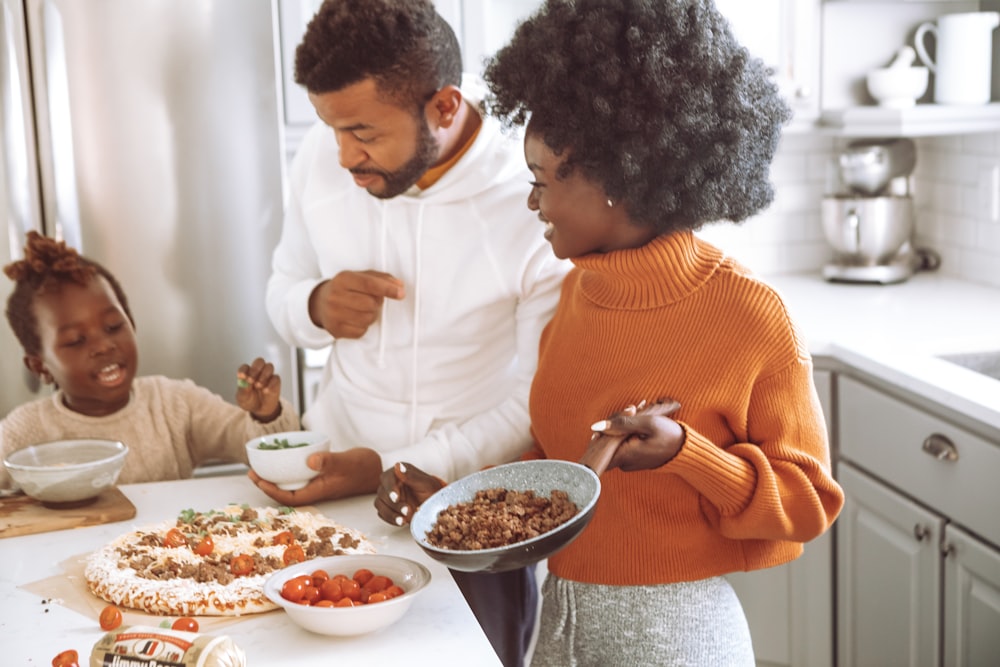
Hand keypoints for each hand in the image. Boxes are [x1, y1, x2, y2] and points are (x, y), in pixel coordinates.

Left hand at [236, 357, 281, 421]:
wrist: (260, 410)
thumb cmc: (249, 401)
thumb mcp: (242, 398)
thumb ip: (243, 389)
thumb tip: (244, 381)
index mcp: (247, 373)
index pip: (245, 367)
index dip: (243, 370)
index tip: (242, 377)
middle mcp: (258, 372)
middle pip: (259, 362)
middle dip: (255, 369)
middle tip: (251, 380)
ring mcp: (268, 376)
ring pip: (269, 367)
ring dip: (263, 375)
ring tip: (258, 386)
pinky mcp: (276, 381)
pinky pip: (276, 378)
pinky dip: (270, 384)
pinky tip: (265, 391)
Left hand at [247, 448, 382, 505]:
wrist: (378, 469)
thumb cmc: (364, 467)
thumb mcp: (346, 461)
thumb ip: (328, 461)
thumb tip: (308, 461)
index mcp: (319, 491)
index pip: (289, 496)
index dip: (270, 490)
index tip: (256, 478)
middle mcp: (316, 489)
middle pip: (286, 492)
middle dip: (267, 484)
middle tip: (252, 472)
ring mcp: (318, 483)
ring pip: (292, 484)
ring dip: (276, 478)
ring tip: (262, 467)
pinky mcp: (321, 475)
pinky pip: (300, 475)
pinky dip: (289, 469)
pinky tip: (285, 459)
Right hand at [309, 270, 404, 338]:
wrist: (320, 304)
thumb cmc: (347, 288)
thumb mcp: (360, 277)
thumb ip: (381, 278)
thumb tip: (399, 285)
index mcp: (343, 278)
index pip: (369, 284)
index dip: (387, 289)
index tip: (401, 293)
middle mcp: (335, 296)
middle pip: (370, 304)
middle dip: (376, 303)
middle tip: (370, 300)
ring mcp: (333, 314)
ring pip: (367, 319)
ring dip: (371, 315)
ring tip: (361, 309)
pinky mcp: (335, 330)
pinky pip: (361, 332)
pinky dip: (363, 327)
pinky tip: (355, 319)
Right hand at [374, 462, 445, 526]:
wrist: (435, 506)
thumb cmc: (431, 491)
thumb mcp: (425, 483)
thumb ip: (411, 476)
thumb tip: (398, 466)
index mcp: (399, 473)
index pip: (387, 478)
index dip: (390, 488)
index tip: (396, 498)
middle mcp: (391, 483)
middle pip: (382, 493)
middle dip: (393, 504)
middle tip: (406, 510)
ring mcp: (387, 496)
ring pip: (379, 504)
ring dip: (390, 513)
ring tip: (403, 520)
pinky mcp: (387, 508)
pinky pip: (382, 514)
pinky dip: (391, 519)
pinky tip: (401, 521)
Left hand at [588, 399, 683, 471]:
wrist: (684, 450)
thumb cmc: (669, 435)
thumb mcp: (647, 423)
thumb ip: (622, 423)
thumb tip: (596, 426)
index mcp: (624, 455)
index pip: (600, 442)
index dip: (606, 426)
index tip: (622, 415)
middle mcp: (622, 463)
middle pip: (606, 441)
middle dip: (615, 424)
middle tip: (633, 411)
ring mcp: (626, 463)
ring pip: (614, 442)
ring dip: (621, 427)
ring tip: (638, 413)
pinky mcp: (631, 460)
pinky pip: (622, 445)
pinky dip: (626, 433)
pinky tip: (638, 422)